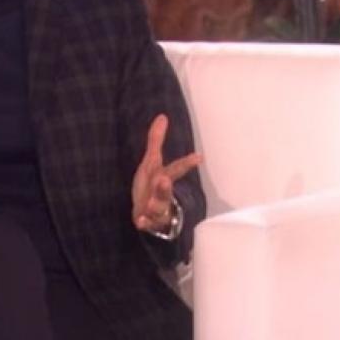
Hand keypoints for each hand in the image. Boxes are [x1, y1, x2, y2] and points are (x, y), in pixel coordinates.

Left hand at [131, 114, 200, 233]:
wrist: (151, 213)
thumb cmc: (152, 184)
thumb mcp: (151, 161)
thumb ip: (156, 140)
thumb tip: (162, 116)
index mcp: (163, 177)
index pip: (176, 169)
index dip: (187, 162)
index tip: (199, 157)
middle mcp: (162, 193)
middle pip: (166, 190)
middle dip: (165, 186)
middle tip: (164, 179)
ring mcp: (156, 208)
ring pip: (158, 208)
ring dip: (155, 205)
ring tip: (150, 204)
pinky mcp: (148, 220)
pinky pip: (147, 223)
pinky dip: (145, 222)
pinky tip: (140, 222)